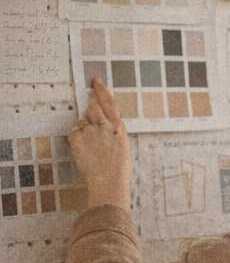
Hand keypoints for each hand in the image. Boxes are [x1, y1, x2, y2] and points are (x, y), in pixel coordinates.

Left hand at [67, 77, 131, 210]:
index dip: (102, 91)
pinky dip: (76, 139)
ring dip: (84, 130)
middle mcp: (105, 125)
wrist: (109, 181)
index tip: (96, 81)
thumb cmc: (118, 169)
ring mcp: (91, 131)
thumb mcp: (122, 147)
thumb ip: (114, 132)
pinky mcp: (78, 138)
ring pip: (81, 122)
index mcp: (119, 128)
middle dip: (90, 114)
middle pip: (92, 109)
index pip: (109, 104)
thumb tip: (103, 124)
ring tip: (91, 148)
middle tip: (91, 126)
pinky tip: (84, 150)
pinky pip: (74, 132)